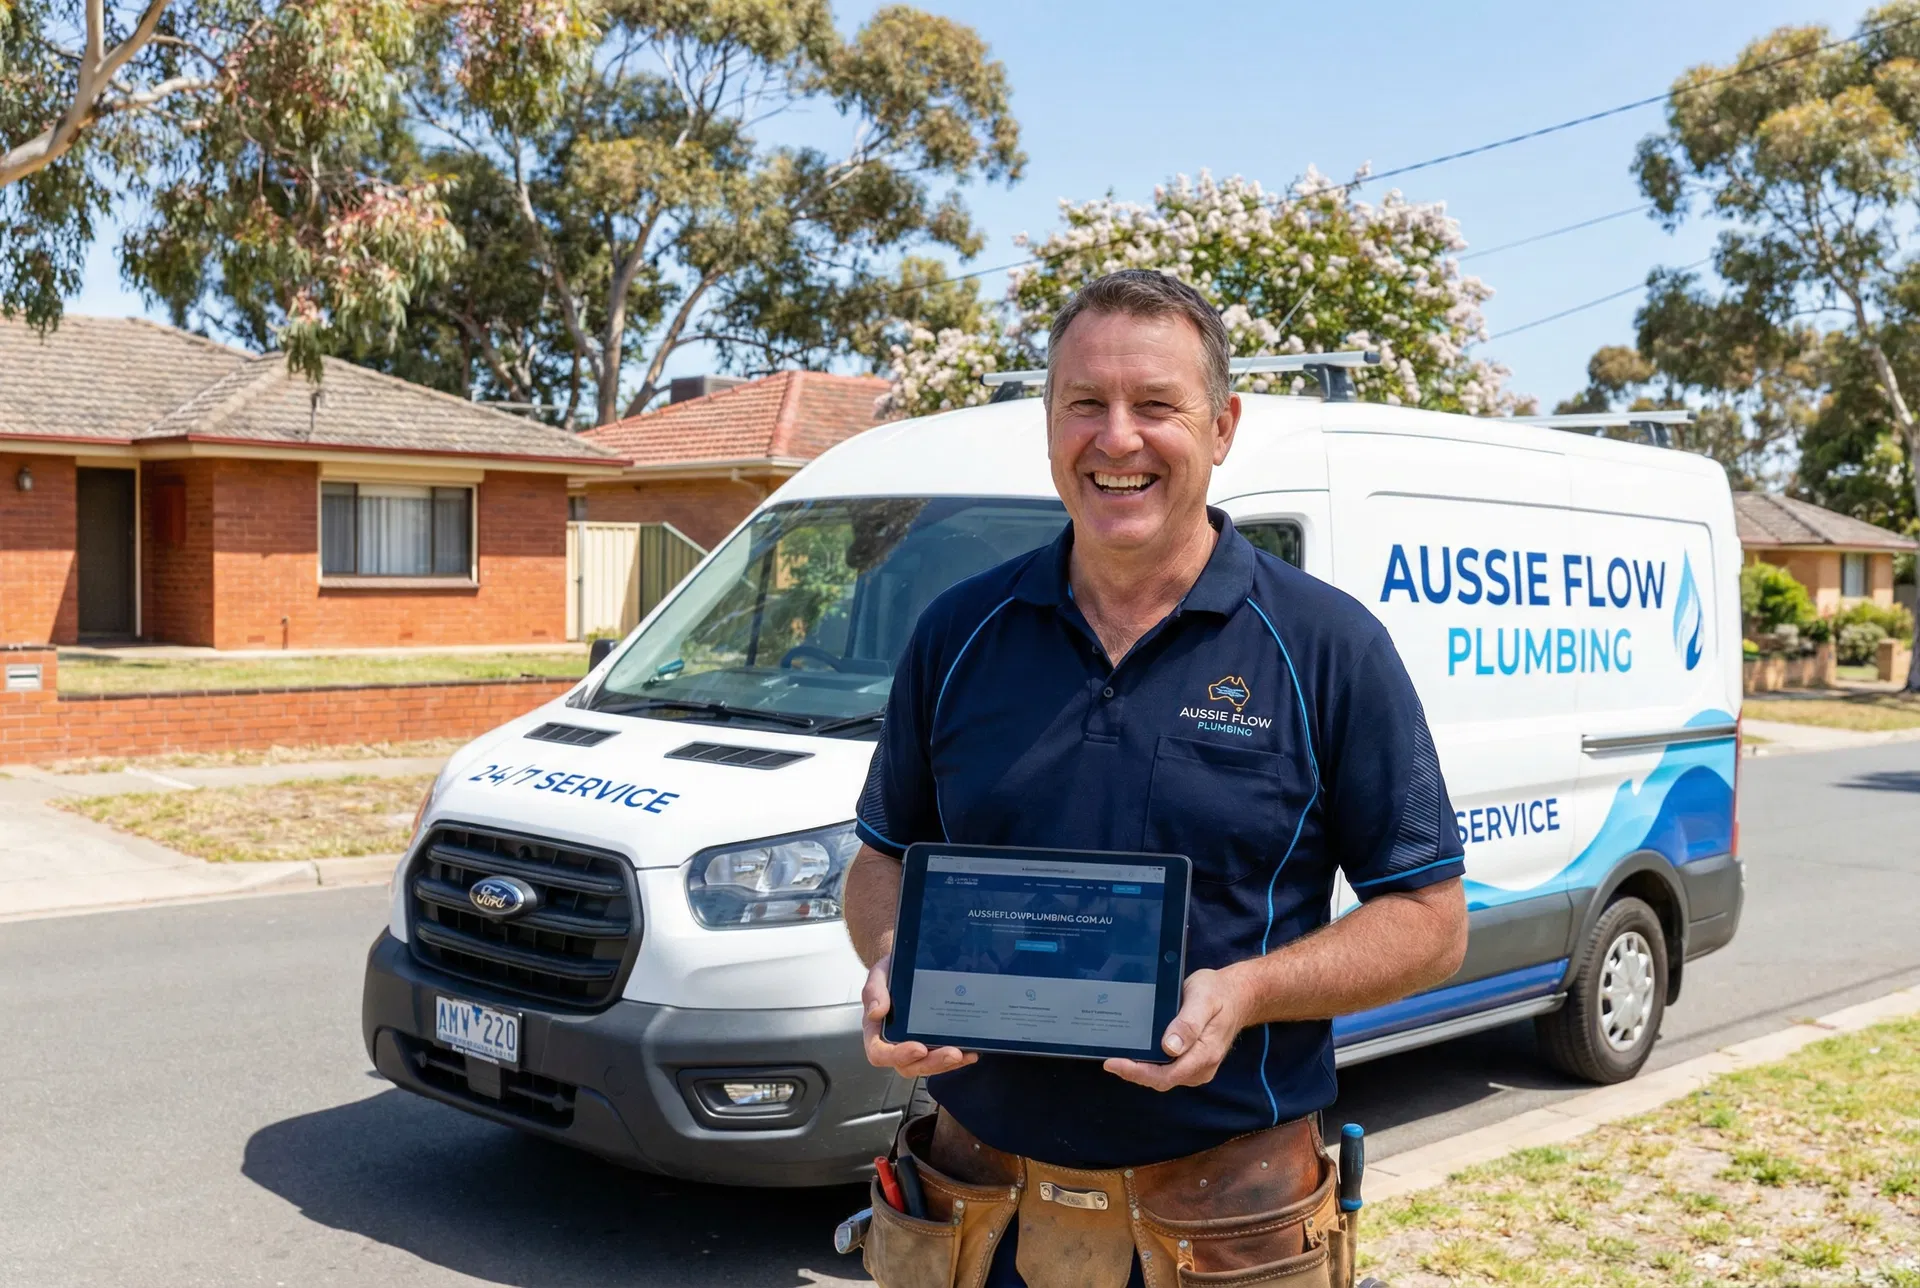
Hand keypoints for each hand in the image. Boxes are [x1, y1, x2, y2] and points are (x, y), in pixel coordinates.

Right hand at [861, 955, 976, 1078]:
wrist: (909, 963)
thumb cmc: (892, 972)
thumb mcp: (879, 975)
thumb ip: (874, 991)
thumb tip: (876, 1012)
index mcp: (877, 1031)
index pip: (880, 1053)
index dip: (898, 1056)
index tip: (918, 1048)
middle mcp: (895, 1043)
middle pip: (909, 1065)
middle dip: (932, 1062)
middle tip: (952, 1053)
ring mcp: (915, 1044)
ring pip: (928, 1065)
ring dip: (946, 1064)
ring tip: (964, 1054)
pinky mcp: (932, 1042)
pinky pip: (942, 1057)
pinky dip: (957, 1058)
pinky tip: (970, 1052)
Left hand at [1104, 966, 1249, 1090]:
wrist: (1237, 995)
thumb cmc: (1218, 994)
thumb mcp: (1203, 999)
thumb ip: (1188, 1023)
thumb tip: (1170, 1047)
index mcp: (1205, 1053)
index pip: (1166, 1075)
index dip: (1137, 1072)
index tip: (1114, 1063)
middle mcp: (1202, 1066)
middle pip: (1161, 1080)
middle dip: (1134, 1073)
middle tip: (1109, 1060)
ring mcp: (1198, 1067)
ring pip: (1163, 1077)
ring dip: (1140, 1070)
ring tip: (1117, 1056)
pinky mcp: (1193, 1062)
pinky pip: (1168, 1070)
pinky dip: (1150, 1065)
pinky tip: (1135, 1053)